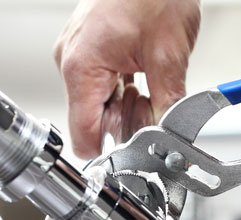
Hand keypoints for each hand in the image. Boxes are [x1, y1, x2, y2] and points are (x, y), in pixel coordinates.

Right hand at [53, 0, 200, 157]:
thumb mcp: (169, 56)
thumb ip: (167, 106)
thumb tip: (167, 138)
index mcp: (81, 67)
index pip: (84, 136)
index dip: (111, 151)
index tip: (134, 152)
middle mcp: (71, 61)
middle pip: (91, 121)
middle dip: (124, 125)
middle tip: (153, 113)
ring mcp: (77, 52)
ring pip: (97, 103)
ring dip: (125, 107)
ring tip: (151, 90)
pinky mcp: (88, 45)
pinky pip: (100, 83)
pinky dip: (121, 90)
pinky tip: (142, 80)